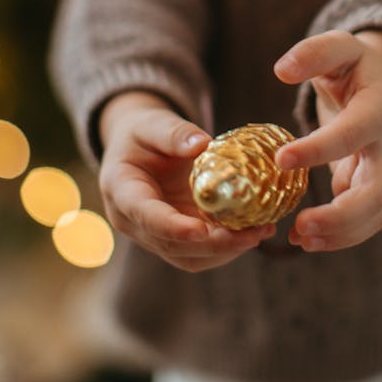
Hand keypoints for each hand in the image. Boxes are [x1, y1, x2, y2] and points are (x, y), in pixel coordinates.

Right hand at [98, 91, 275, 272]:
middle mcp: (134, 222)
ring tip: (260, 232)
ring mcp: (155, 235)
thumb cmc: (143, 132)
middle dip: (212, 245)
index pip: (145, 216)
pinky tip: (255, 231)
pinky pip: (202, 251)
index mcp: (121, 192)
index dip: (173, 228)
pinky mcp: (176, 238)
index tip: (202, 231)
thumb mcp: (152, 123)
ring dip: (225, 251)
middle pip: (171, 245)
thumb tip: (202, 144)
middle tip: (250, 234)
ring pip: (188, 257)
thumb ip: (173, 133)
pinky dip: (228, 246)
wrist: (138, 147)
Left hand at [273, 30, 381, 253]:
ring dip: (340, 233)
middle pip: (377, 191)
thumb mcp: (338, 47)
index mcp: (378, 108)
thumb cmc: (351, 64)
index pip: (352, 133)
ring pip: (374, 214)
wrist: (377, 84)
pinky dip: (338, 236)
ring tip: (299, 239)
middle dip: (342, 215)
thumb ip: (314, 52)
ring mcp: (381, 170)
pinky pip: (364, 220)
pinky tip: (301, 239)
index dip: (320, 149)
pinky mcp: (369, 187)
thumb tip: (282, 70)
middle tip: (300, 226)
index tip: (281, 159)